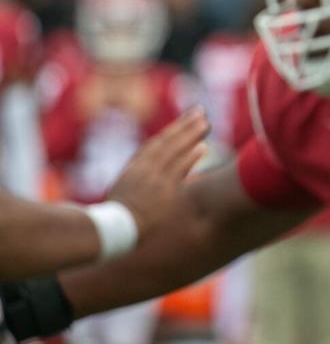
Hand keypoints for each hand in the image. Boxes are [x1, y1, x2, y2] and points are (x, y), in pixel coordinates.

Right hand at [106, 108, 208, 237]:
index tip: (182, 123)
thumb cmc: (113, 221)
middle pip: (165, 142)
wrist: (111, 230)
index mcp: (132, 170)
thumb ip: (135, 189)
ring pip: (173, 150)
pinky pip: (178, 169)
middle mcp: (142, 170)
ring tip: (204, 123)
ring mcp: (152, 177)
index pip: (153, 147)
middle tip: (199, 112)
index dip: (169, 134)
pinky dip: (190, 157)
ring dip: (189, 135)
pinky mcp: (163, 189)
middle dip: (183, 126)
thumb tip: (145, 189)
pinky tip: (203, 147)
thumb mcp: (121, 200)